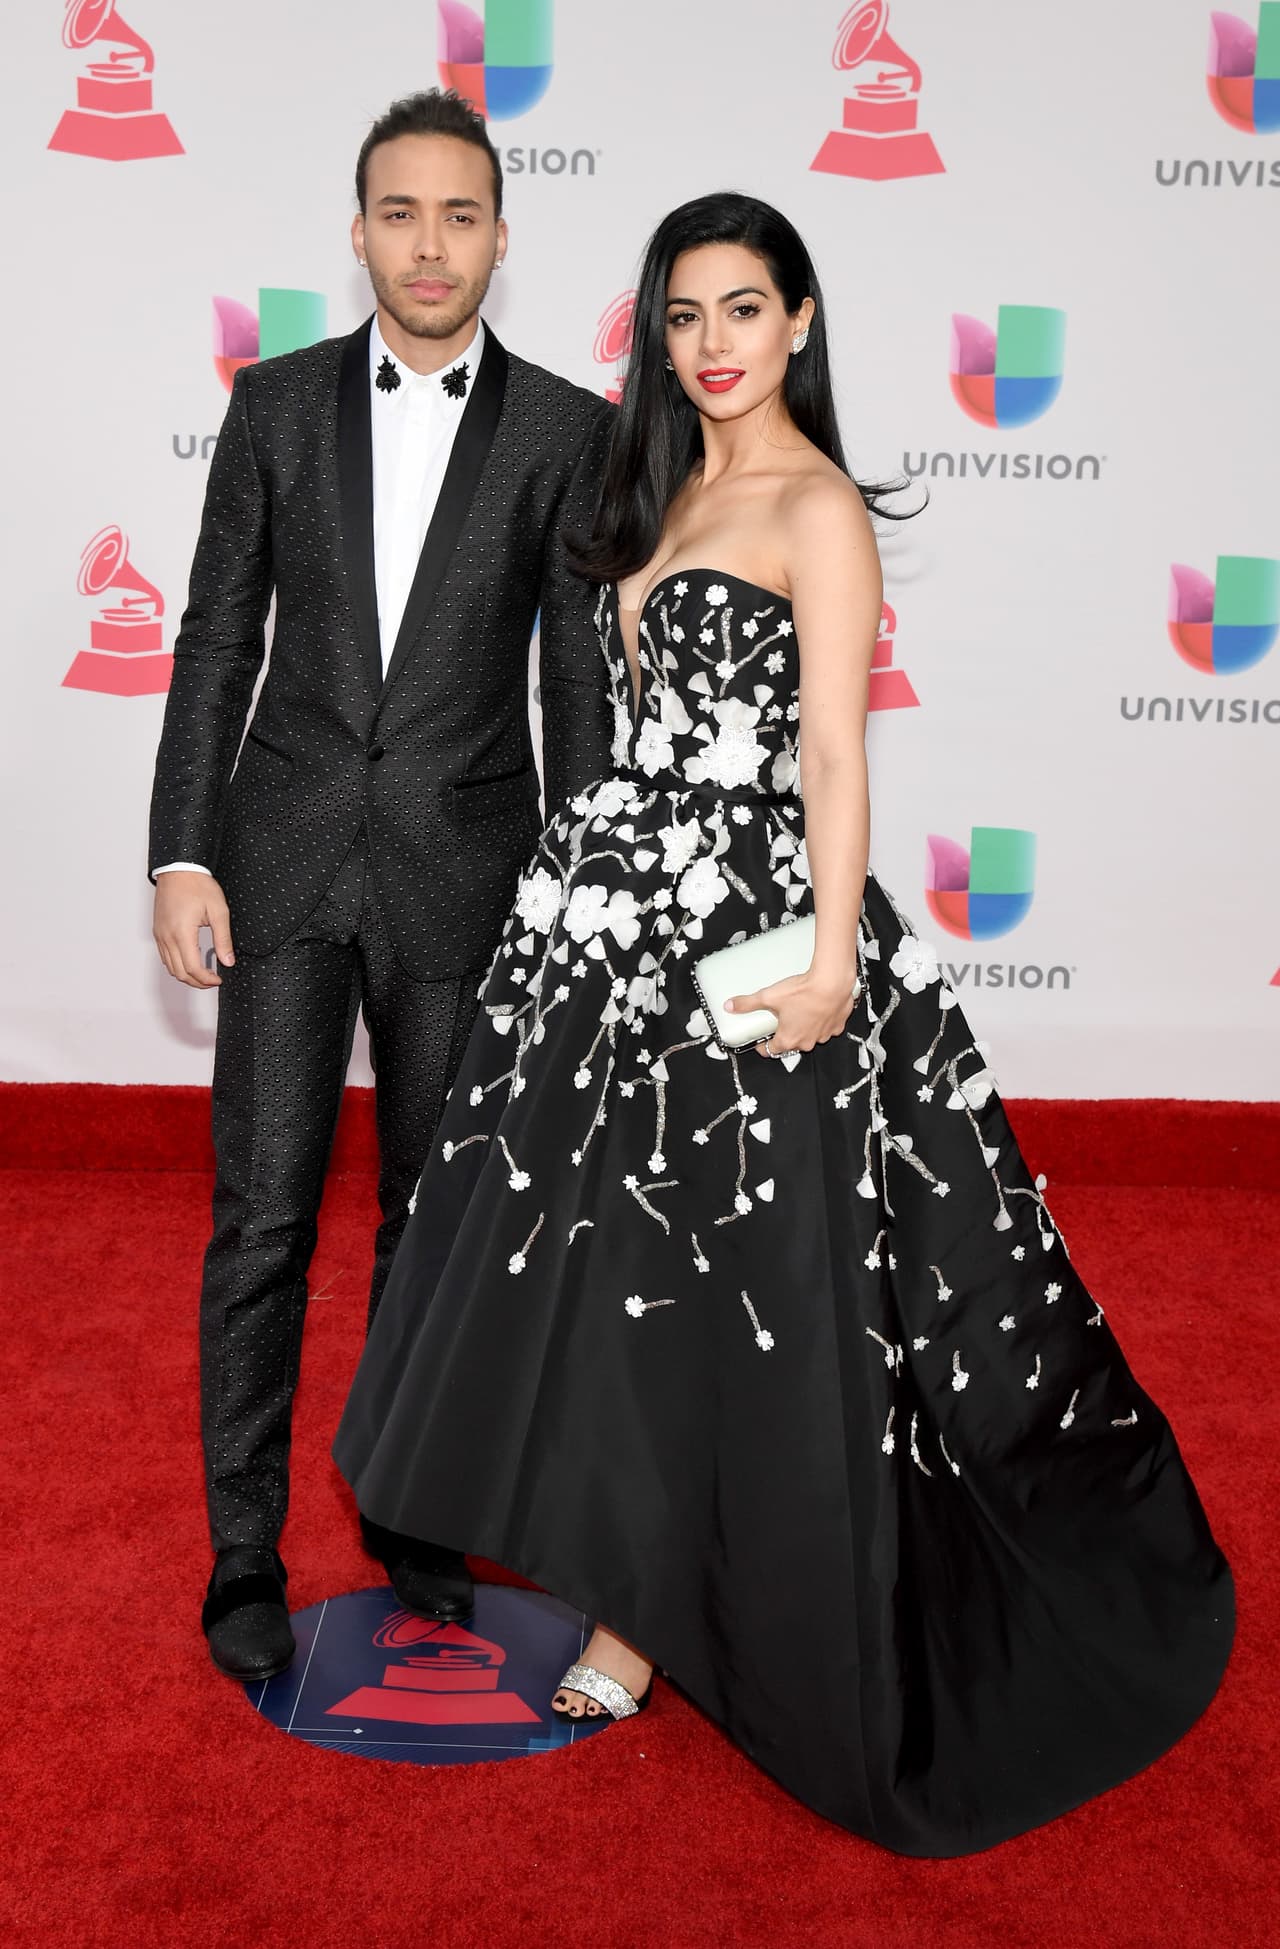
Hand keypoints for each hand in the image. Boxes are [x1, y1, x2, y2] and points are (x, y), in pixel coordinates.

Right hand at [153, 872, 234, 988]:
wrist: (179, 869)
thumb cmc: (197, 885)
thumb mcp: (218, 911)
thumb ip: (223, 939)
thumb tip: (228, 961)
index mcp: (182, 933)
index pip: (192, 968)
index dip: (206, 980)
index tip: (218, 980)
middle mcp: (167, 937)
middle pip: (179, 973)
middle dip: (197, 982)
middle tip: (213, 980)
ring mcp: (160, 935)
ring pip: (170, 967)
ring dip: (186, 975)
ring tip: (204, 974)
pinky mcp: (158, 932)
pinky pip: (165, 956)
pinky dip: (177, 965)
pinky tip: (190, 961)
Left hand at [726, 969, 860, 1058]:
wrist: (832, 983)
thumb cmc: (804, 992)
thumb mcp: (769, 996)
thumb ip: (748, 1003)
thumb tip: (731, 1005)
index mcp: (788, 1039)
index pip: (770, 1051)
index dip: (762, 1045)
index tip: (761, 1039)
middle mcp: (807, 1042)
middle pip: (791, 1043)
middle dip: (784, 1032)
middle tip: (780, 1017)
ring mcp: (823, 1035)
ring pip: (810, 1035)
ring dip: (804, 1026)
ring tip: (799, 1009)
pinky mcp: (837, 1025)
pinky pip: (827, 1027)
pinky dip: (822, 1020)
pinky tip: (817, 1007)